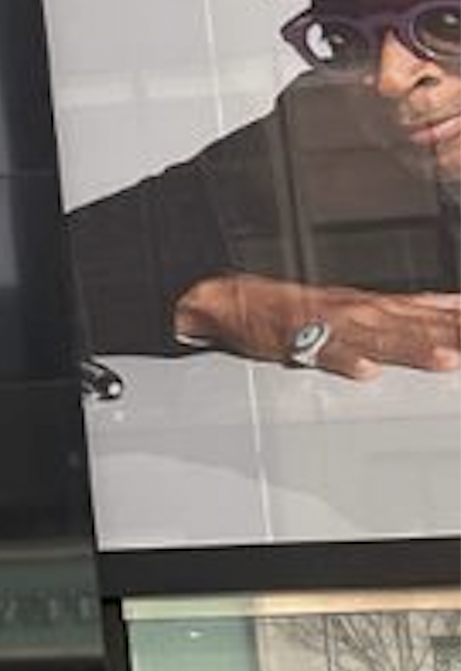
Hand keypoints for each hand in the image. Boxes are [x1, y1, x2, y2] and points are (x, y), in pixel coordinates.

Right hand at [172, 275, 460, 378]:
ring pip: (376, 338)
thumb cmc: (293, 305)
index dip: (455, 318)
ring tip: (444, 359)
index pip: (426, 311)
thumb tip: (449, 303)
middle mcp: (357, 312)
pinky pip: (322, 352)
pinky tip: (365, 371)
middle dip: (447, 334)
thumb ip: (405, 306)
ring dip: (411, 348)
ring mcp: (329, 326)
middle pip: (412, 326)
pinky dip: (344, 361)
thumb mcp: (356, 298)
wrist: (233, 299)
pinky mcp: (297, 341)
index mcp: (372, 304)